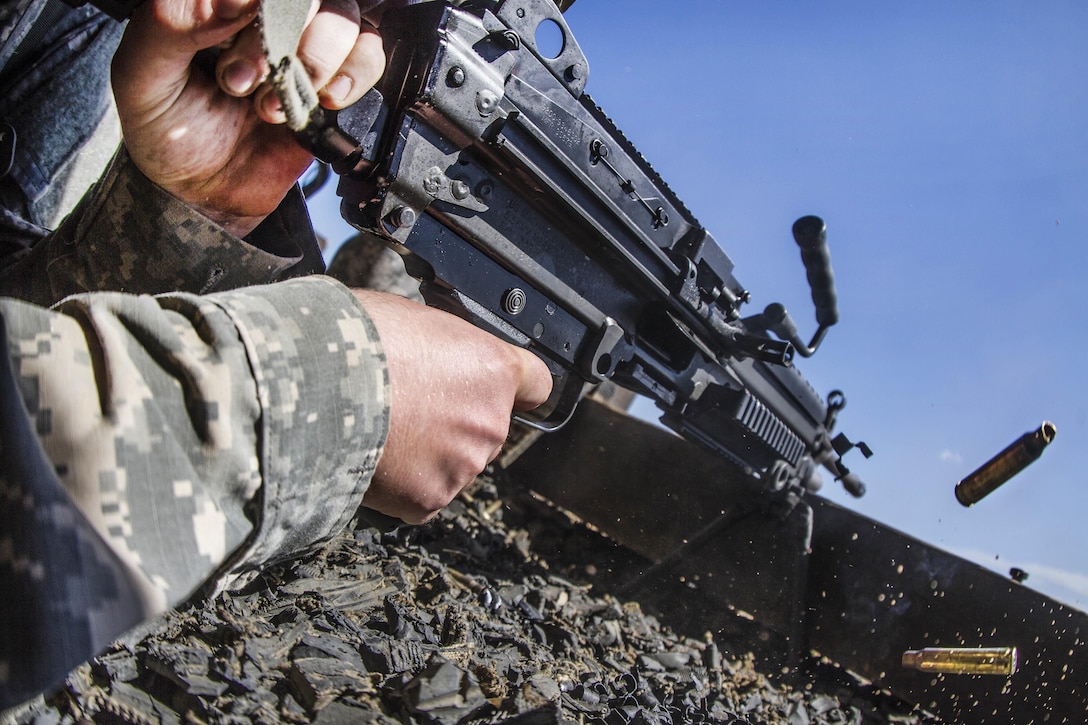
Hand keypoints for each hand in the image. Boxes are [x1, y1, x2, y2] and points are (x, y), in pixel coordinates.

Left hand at [111, 0, 383, 236]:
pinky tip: (324, 100)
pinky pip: (368, 56)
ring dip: (317, 59)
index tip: (231, 33)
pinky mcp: (334, 81)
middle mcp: (265, 14)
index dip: (260, 5)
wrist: (205, 195)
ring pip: (345, 17)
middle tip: (241, 82)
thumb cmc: (167, 132)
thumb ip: (175, 22)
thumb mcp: (142, 74)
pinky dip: (354, 75)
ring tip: (274, 103)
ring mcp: (304, 45)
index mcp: (219, 3)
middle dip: (281, 38)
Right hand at [354, 291, 553, 523]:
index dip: (515, 387)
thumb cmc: (358, 339)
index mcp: (494, 370)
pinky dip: (401, 482)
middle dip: (453, 421)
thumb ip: (448, 350)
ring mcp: (462, 466)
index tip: (498, 390)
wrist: (313, 385)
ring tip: (381, 427)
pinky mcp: (429, 499)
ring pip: (453, 462)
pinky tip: (374, 455)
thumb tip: (443, 359)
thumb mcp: (417, 321)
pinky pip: (422, 493)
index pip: (536, 385)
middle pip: (486, 427)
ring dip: (426, 452)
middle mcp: (489, 422)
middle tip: (407, 405)